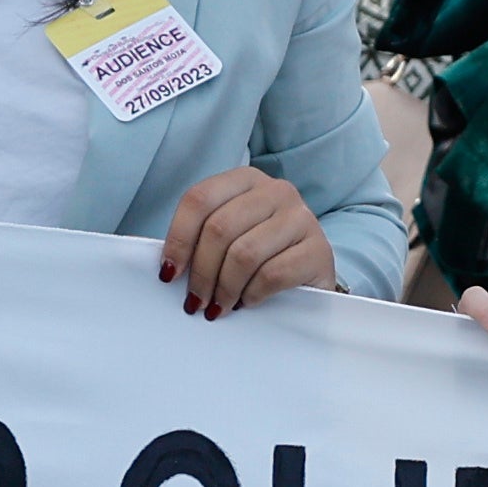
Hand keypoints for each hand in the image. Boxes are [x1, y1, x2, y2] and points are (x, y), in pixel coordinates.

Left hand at [159, 166, 335, 315]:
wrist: (311, 278)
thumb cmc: (260, 258)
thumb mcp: (230, 237)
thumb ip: (201, 240)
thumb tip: (168, 269)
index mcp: (246, 179)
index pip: (199, 199)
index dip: (178, 239)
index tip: (169, 274)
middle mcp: (276, 191)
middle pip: (219, 228)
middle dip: (201, 272)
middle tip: (195, 301)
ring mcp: (302, 217)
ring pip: (244, 253)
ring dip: (224, 288)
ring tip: (219, 307)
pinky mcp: (319, 250)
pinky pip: (272, 274)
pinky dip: (253, 294)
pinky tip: (248, 302)